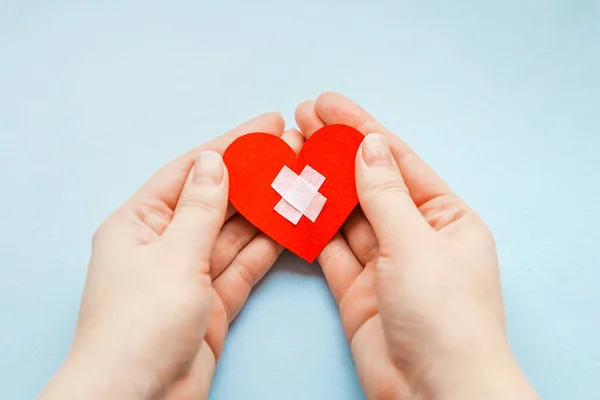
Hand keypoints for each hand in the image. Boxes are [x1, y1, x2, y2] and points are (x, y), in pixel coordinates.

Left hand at [40, 113, 304, 399]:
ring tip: (301, 181)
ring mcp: (190, 274)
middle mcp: (164, 243)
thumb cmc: (140, 324)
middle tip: (294, 151)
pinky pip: (243, 265)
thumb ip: (200, 207)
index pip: (191, 170)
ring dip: (265, 209)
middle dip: (254, 176)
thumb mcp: (173, 255)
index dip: (231, 145)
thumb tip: (214, 160)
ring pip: (234, 232)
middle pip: (216, 199)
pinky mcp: (213, 302)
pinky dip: (267, 247)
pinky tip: (292, 224)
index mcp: (139, 223)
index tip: (268, 125)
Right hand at [295, 93, 537, 398]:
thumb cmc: (444, 316)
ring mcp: (383, 264)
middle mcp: (415, 236)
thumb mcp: (416, 244)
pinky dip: (309, 229)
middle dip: (335, 153)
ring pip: (345, 216)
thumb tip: (369, 145)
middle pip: (367, 184)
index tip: (328, 103)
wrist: (434, 393)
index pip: (397, 161)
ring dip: (319, 187)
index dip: (361, 129)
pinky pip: (329, 250)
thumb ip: (384, 194)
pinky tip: (289, 203)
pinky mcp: (355, 289)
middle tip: (300, 121)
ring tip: (289, 154)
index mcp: (445, 217)